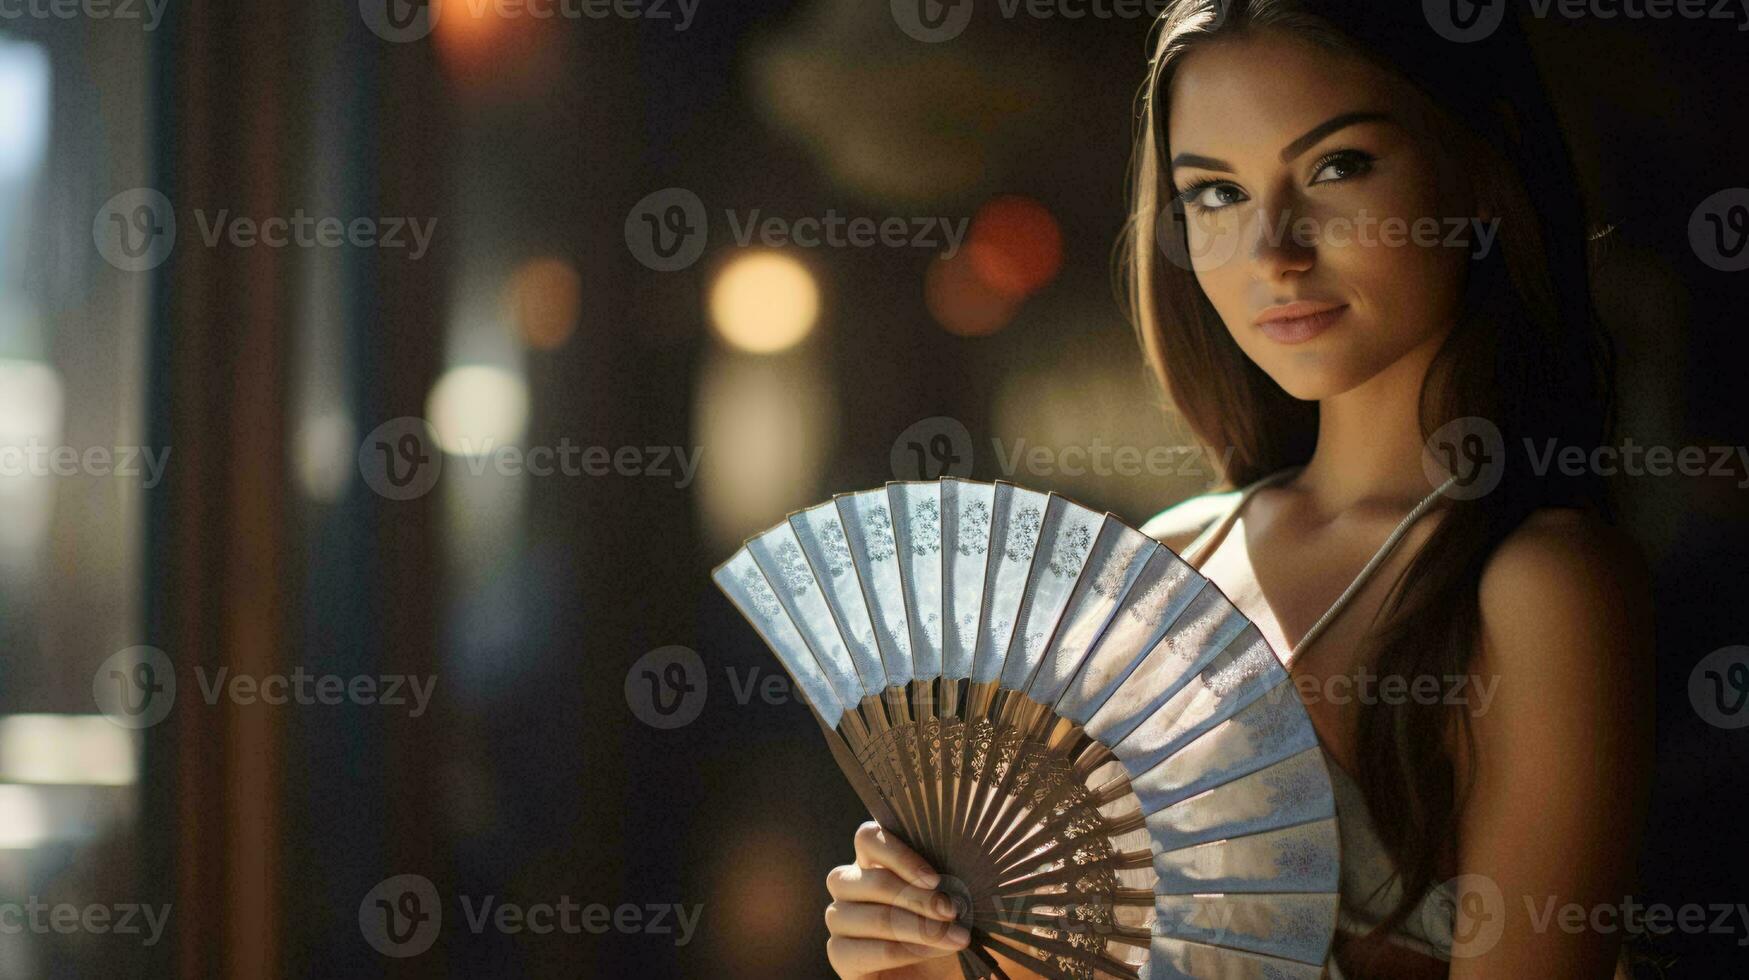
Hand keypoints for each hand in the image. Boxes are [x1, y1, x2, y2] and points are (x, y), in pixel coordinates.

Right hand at [825, 821, 968, 978]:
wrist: (947, 973)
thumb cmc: (953, 926)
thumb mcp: (957, 896)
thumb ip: (952, 871)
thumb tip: (967, 850)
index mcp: (877, 860)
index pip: (868, 839)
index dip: (899, 856)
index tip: (935, 880)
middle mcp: (852, 886)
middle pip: (871, 880)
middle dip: (917, 898)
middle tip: (952, 913)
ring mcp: (842, 920)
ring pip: (867, 916)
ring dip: (914, 927)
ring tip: (952, 938)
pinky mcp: (841, 955)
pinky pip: (853, 950)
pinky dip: (896, 952)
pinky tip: (927, 954)